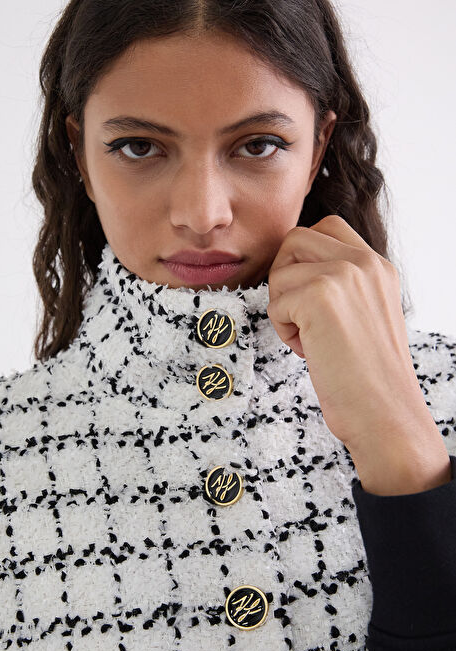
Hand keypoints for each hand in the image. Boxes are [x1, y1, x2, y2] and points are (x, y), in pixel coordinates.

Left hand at [266, 214, 445, 488]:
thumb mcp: (366, 314)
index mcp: (377, 265)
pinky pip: (275, 300)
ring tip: (310, 338)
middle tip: (302, 316)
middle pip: (294, 239)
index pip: (325, 227)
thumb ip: (342, 284)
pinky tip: (309, 349)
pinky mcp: (320, 295)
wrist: (384, 414)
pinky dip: (283, 329)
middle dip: (285, 278)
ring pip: (280, 269)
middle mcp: (364, 261)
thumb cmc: (368, 375)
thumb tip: (296, 268)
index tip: (306, 297)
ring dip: (283, 306)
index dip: (302, 259)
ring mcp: (344, 274)